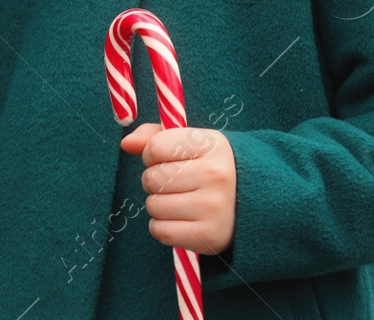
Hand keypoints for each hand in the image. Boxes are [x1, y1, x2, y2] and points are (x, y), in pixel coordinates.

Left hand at [120, 123, 235, 255]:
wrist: (247, 203)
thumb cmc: (208, 167)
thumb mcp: (190, 144)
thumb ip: (154, 137)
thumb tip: (126, 144)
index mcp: (212, 144)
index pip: (155, 147)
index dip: (151, 154)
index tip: (164, 158)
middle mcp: (216, 174)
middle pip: (152, 178)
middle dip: (154, 180)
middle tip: (173, 182)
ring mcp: (214, 207)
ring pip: (154, 206)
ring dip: (158, 204)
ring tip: (178, 200)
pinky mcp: (208, 236)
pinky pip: (160, 231)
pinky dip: (162, 226)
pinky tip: (179, 219)